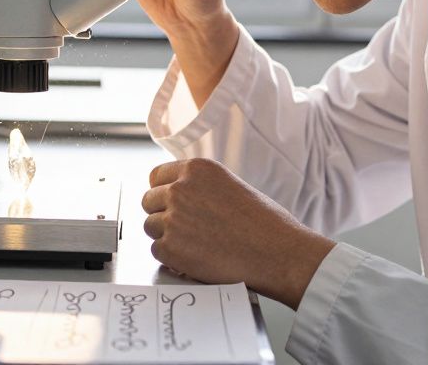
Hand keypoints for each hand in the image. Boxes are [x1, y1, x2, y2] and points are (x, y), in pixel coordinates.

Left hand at [141, 158, 335, 308]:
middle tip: (183, 229)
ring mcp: (173, 218)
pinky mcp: (170, 248)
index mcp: (196, 169)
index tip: (170, 204)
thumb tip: (177, 195)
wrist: (278, 253)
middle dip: (162, 214)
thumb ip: (200, 187)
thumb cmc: (264, 223)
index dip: (163, 192)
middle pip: (148, 201)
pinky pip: (157, 251)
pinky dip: (171, 258)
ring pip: (150, 227)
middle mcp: (180, 189)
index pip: (156, 177)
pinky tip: (194, 258)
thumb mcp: (230, 186)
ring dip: (166, 237)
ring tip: (194, 245)